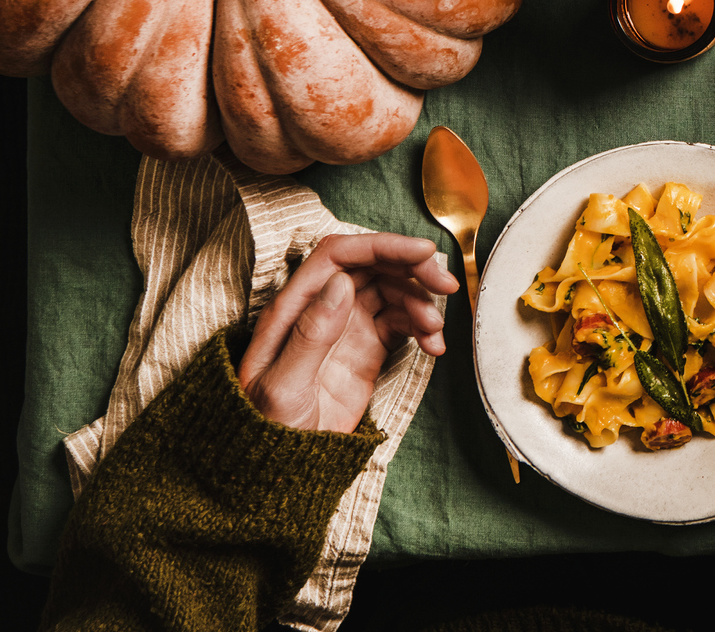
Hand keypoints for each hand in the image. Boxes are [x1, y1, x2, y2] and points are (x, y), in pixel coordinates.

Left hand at [237, 232, 459, 432]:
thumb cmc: (268, 429)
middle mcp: (323, 309)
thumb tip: (340, 283)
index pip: (339, 256)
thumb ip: (310, 334)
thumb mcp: (283, 388)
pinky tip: (434, 347)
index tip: (422, 252)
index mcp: (294, 308)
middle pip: (373, 267)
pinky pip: (402, 322)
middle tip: (447, 284)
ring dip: (422, 303)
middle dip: (413, 268)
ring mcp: (347, 327)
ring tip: (435, 330)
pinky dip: (424, 328)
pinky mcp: (367, 347)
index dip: (382, 246)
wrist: (285, 468)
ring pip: (393, 292)